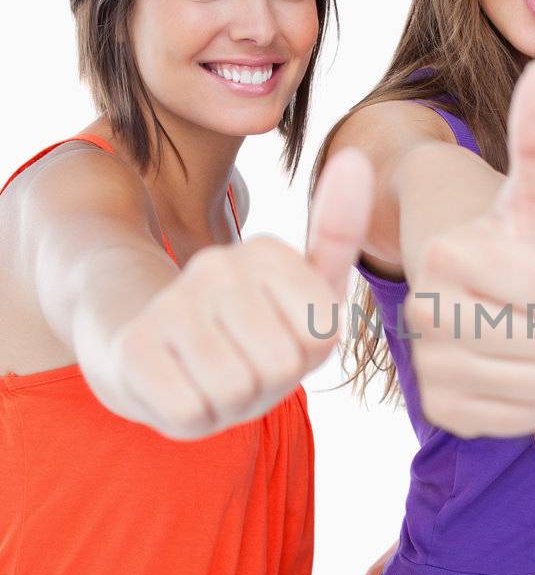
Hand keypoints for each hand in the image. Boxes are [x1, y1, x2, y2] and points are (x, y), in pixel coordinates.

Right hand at [89, 148, 372, 439]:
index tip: (279, 338)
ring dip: (231, 401)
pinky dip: (193, 418)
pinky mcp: (134, 349)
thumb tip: (359, 156)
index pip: (321, 335)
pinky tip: (180, 390)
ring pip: (238, 390)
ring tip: (213, 377)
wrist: (146, 355)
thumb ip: (339, 233)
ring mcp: (171, 304)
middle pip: (281, 364)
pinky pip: (193, 413)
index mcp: (265, 250)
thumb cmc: (246, 330)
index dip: (305, 356)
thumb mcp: (307, 289)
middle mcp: (215, 266)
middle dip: (269, 381)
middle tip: (243, 363)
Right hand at [404, 59, 534, 437]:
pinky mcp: (439, 410)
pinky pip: (523, 421)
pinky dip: (532, 404)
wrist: (465, 293)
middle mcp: (421, 312)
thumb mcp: (529, 196)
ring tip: (520, 336)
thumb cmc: (508, 243)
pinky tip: (510, 373)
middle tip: (526, 309)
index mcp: (444, 255)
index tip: (530, 271)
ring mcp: (426, 367)